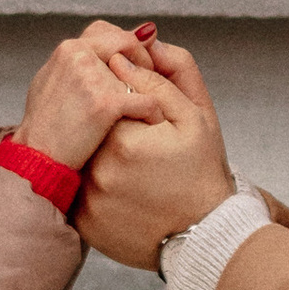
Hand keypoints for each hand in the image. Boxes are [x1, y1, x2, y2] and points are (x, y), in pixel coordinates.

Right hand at [13, 24, 164, 170]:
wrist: (36, 157)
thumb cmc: (44, 125)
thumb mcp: (52, 81)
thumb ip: (78, 63)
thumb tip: (108, 54)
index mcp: (68, 49)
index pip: (107, 31)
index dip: (127, 45)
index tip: (136, 64)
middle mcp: (80, 56)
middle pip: (128, 45)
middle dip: (144, 60)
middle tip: (152, 82)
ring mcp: (92, 78)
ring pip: (140, 74)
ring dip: (150, 89)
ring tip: (151, 107)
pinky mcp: (105, 103)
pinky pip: (146, 101)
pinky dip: (153, 113)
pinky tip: (153, 122)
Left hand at [78, 57, 235, 268]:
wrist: (208, 235)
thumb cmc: (204, 171)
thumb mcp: (195, 115)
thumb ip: (162, 76)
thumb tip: (124, 54)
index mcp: (123, 140)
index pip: (108, 99)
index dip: (130, 104)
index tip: (151, 124)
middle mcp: (98, 172)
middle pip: (93, 129)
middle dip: (114, 129)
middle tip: (145, 150)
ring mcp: (88, 202)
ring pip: (84, 158)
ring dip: (103, 155)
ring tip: (137, 171)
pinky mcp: (84, 224)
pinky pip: (81, 192)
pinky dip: (98, 186)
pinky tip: (126, 190)